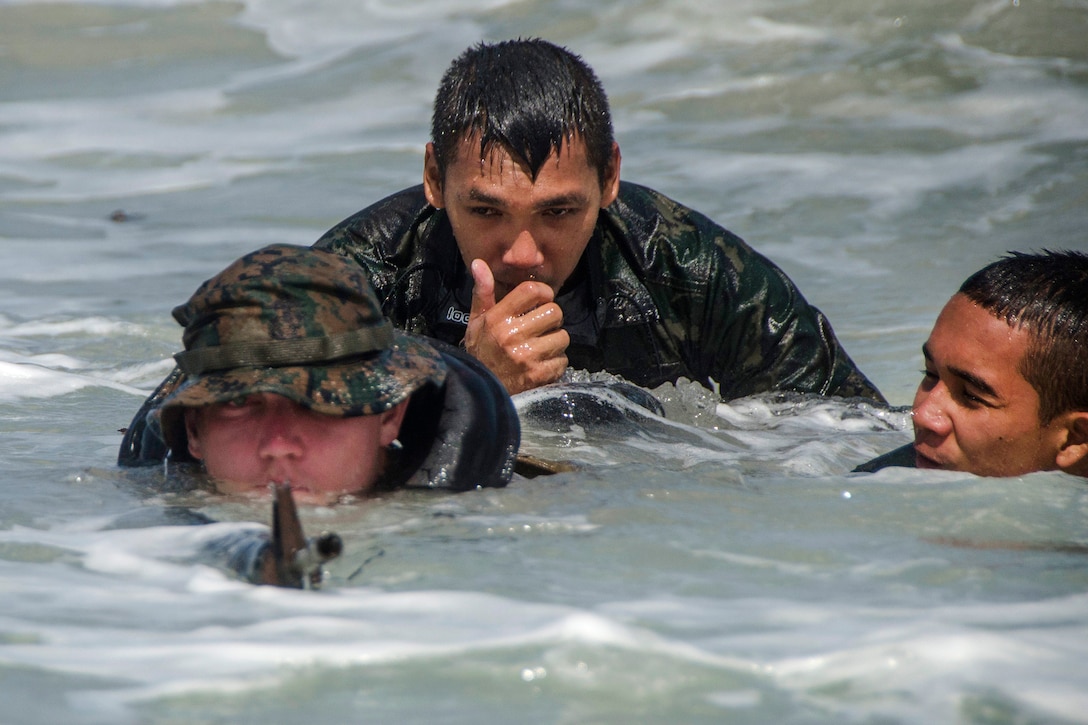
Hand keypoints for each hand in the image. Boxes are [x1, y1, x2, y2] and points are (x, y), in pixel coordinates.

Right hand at [463, 259, 568, 394]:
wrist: (478, 392)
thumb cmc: (480, 352)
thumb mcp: (476, 322)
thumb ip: (482, 293)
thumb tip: (479, 263)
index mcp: (497, 319)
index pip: (532, 291)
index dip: (544, 292)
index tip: (543, 299)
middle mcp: (512, 335)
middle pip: (555, 312)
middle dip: (552, 320)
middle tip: (542, 328)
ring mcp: (527, 356)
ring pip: (562, 337)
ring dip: (555, 343)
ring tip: (541, 349)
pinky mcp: (538, 375)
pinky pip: (562, 360)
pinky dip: (555, 364)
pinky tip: (541, 365)